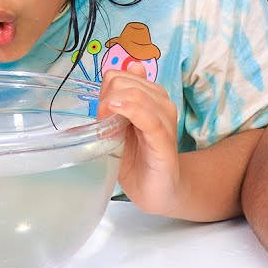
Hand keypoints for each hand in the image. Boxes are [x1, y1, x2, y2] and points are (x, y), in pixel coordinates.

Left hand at [98, 62, 181, 215]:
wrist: (158, 191)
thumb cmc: (137, 161)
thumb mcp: (119, 130)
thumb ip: (115, 106)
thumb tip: (110, 77)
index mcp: (151, 97)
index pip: (120, 76)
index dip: (104, 91)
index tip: (101, 113)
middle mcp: (162, 103)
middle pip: (125, 81)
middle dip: (107, 98)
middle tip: (105, 126)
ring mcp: (166, 120)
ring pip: (136, 94)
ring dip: (114, 105)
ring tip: (109, 130)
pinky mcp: (165, 140)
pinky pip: (149, 117)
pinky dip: (131, 109)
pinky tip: (117, 111)